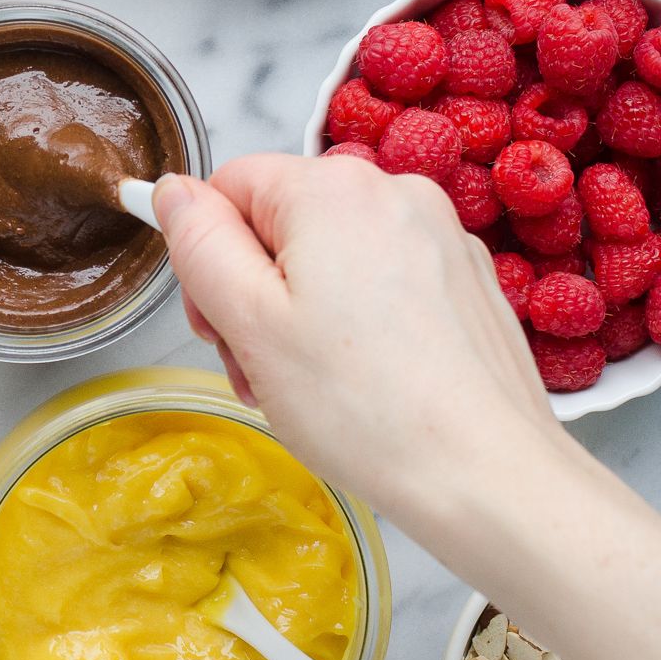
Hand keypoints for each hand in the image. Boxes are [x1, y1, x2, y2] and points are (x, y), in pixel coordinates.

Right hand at [153, 154, 559, 506]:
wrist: (487, 473)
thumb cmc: (365, 407)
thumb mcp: (249, 322)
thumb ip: (199, 243)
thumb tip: (174, 191)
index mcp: (333, 187)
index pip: (229, 186)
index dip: (207, 258)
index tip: (219, 328)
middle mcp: (395, 190)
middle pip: (283, 223)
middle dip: (256, 294)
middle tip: (262, 371)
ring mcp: (441, 235)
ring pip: (333, 258)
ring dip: (303, 316)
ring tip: (312, 389)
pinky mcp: (467, 281)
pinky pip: (384, 282)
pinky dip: (360, 325)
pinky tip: (366, 386)